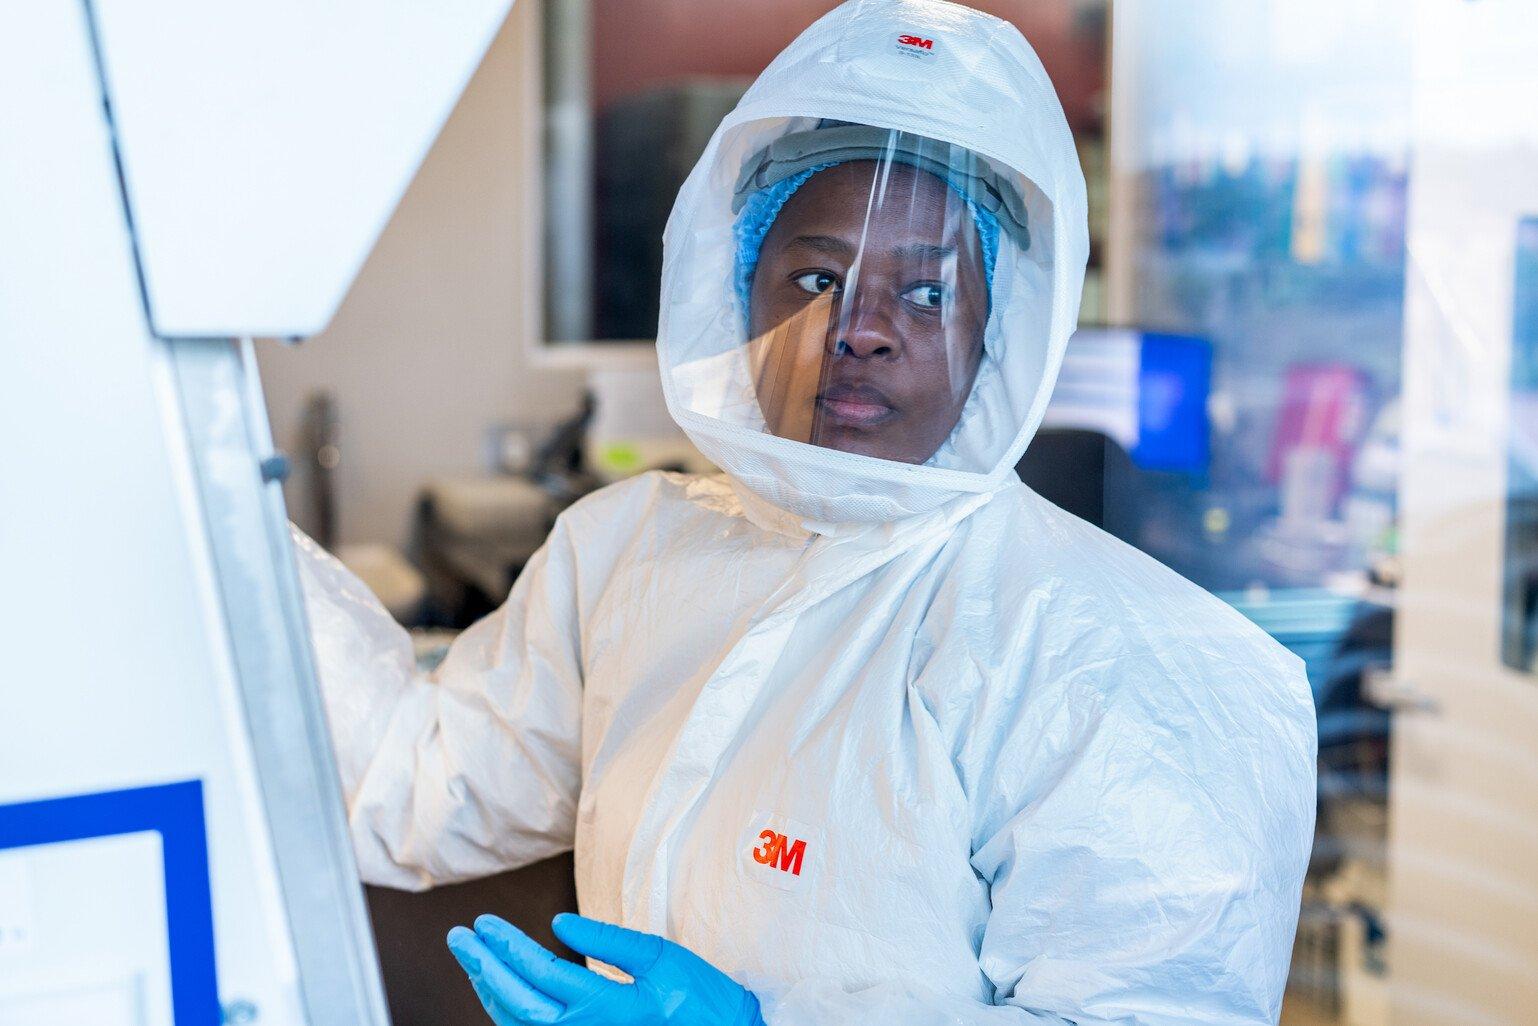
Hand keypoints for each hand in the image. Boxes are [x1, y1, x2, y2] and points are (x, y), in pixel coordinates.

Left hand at [447, 913, 765, 1025]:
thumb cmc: (701, 998)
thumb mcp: (664, 957)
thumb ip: (610, 941)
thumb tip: (560, 924)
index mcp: (611, 1008)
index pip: (542, 974)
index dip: (508, 946)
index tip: (484, 923)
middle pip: (519, 1003)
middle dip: (484, 967)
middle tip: (459, 938)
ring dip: (491, 991)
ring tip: (473, 960)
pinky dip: (509, 1014)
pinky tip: (500, 992)